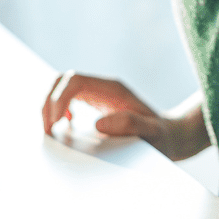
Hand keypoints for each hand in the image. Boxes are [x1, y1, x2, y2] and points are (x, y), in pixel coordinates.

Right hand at [40, 72, 207, 160]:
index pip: (74, 81)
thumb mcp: (154, 135)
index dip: (58, 99)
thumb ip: (131, 125)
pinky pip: (66, 99)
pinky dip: (58, 110)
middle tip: (46, 130)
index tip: (54, 124)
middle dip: (48, 102)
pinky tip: (65, 127)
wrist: (172, 136)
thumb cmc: (163, 138)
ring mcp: (97, 94)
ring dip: (50, 105)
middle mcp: (103, 87)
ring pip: (61, 87)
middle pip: (62, 80)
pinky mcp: (94, 103)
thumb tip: (99, 123)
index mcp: (113, 89)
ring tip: (50, 130)